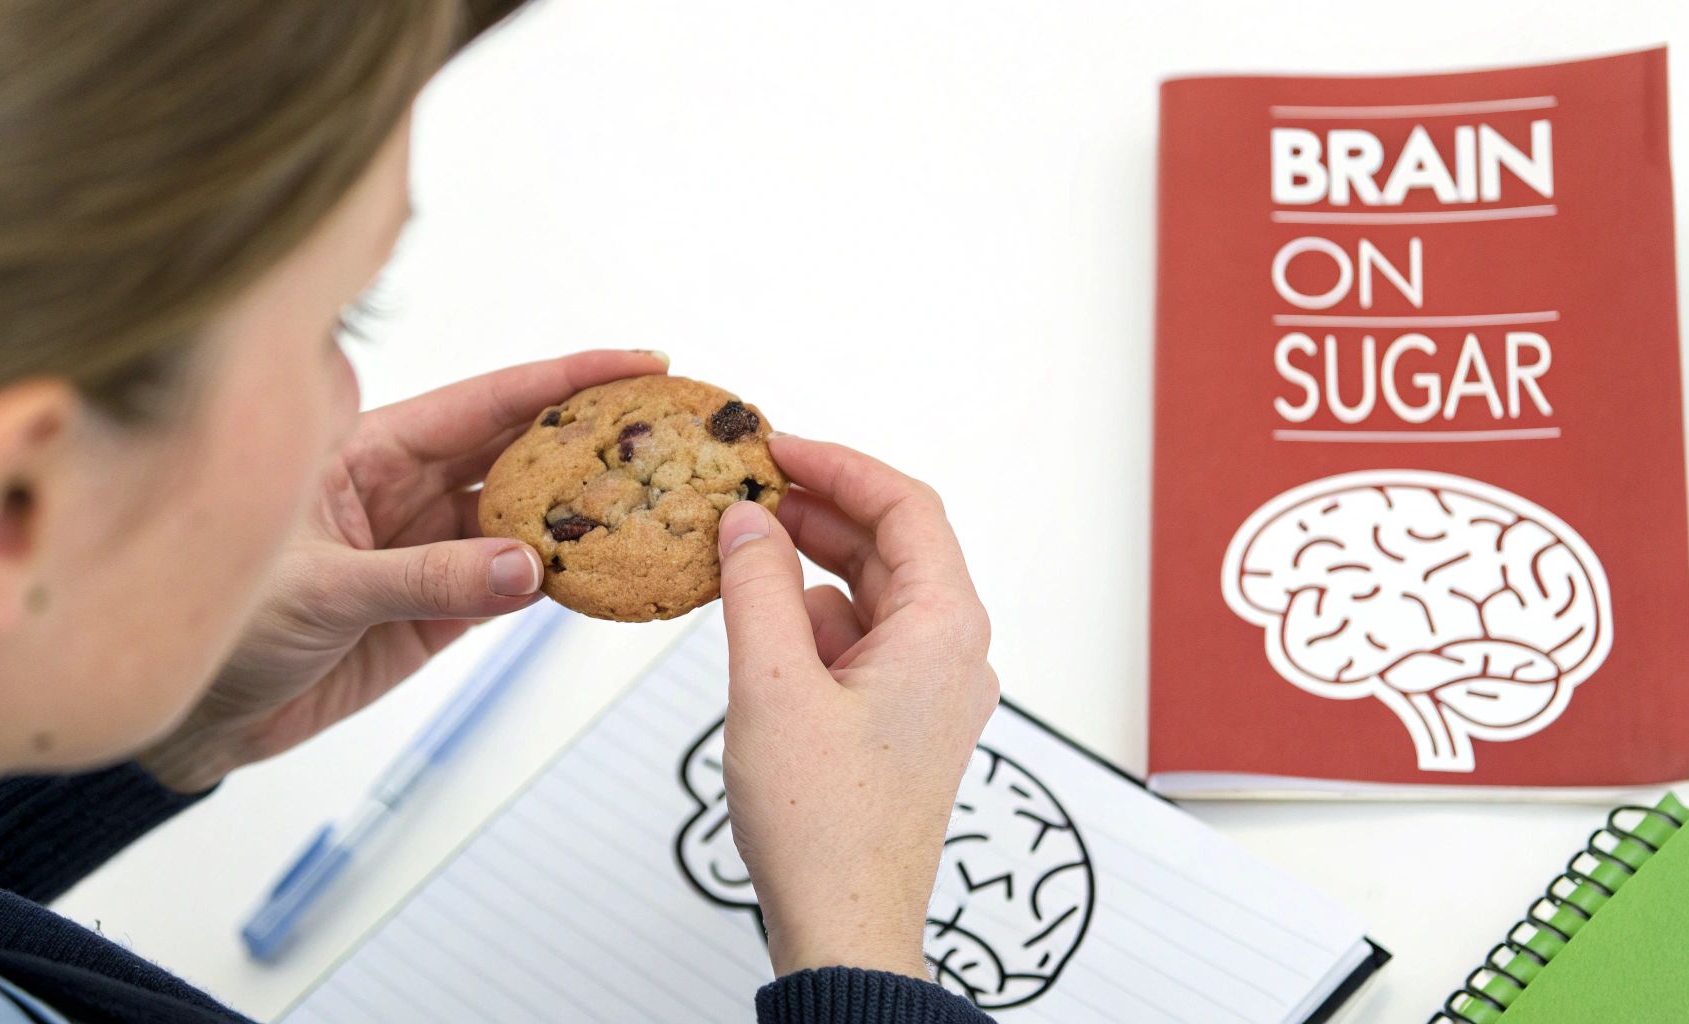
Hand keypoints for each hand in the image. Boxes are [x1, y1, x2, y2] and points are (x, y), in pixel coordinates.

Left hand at [137, 349, 668, 791]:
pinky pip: (516, 585)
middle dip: (591, 438)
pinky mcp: (440, 611)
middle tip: (666, 432)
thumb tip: (522, 568)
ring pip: (526, 518)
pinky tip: (605, 570)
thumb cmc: (220, 625)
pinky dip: (561, 580)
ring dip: (584, 513)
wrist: (192, 719)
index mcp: (366, 450)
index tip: (635, 366)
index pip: (484, 402)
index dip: (564, 381)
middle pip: (519, 451)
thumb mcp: (320, 592)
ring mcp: (429, 550)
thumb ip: (426, 579)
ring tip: (651, 502)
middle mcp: (405, 491)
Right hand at [718, 436, 997, 980]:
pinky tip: (756, 625)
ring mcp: (930, 690)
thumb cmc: (827, 828)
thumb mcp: (771, 685)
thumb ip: (757, 587)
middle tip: (746, 491)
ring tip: (736, 553)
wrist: (846, 926)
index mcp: (943, 629)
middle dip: (816, 513)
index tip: (778, 446)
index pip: (906, 508)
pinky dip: (808, 622)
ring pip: (869, 596)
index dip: (840, 465)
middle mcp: (952, 652)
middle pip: (889, 547)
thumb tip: (746, 522)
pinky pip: (858, 643)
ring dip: (807, 569)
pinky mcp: (901, 722)